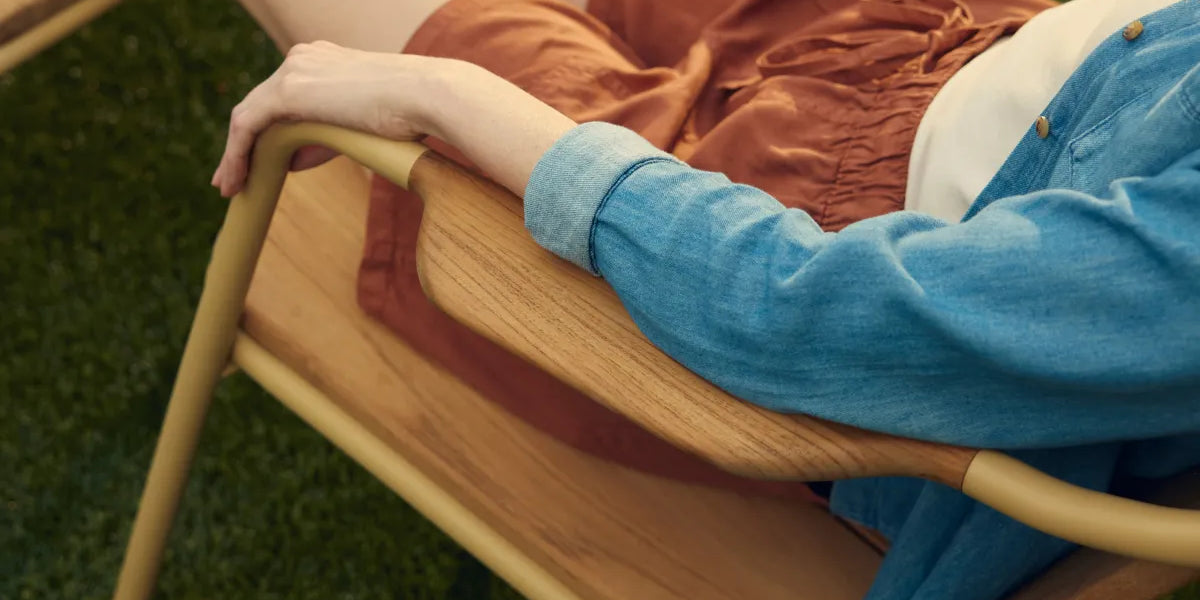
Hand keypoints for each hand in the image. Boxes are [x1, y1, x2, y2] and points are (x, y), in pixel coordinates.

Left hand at [210, 41, 439, 196]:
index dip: (264, 130)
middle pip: (258, 104)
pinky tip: (236, 178)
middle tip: (232, 178)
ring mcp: (293, 71)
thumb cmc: (409, 113)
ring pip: (248, 115)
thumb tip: (294, 160)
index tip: (258, 160)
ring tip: (230, 185)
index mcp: (321, 60)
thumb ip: (322, 139)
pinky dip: (237, 153)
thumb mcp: (358, 127)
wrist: (425, 95)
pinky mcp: (288, 90)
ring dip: (235, 153)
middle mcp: (302, 58)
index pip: (281, 97)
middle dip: (241, 144)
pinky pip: (247, 125)